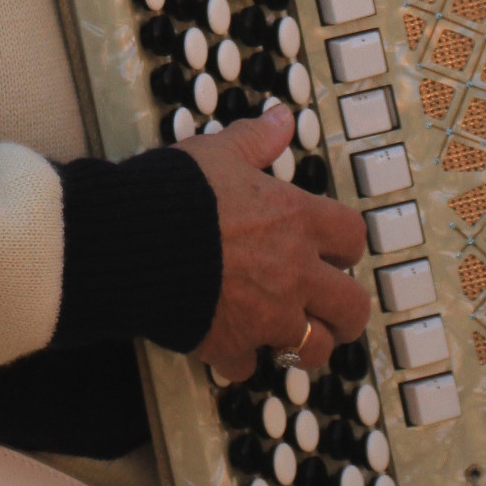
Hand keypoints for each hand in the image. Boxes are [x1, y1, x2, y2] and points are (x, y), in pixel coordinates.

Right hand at [179, 105, 369, 378]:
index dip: (346, 246)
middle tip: (331, 308)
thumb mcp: (218, 152)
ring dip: (303, 342)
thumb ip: (255, 139)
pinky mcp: (231, 345)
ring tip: (288, 334)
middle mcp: (293, 273)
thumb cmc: (175, 195)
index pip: (353, 238)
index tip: (334, 251)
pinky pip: (249, 366)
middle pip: (351, 306)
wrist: (132, 242)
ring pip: (314, 348)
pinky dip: (241, 359)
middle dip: (345, 311)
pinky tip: (229, 344)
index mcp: (296, 221)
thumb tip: (281, 119)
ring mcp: (267, 315)